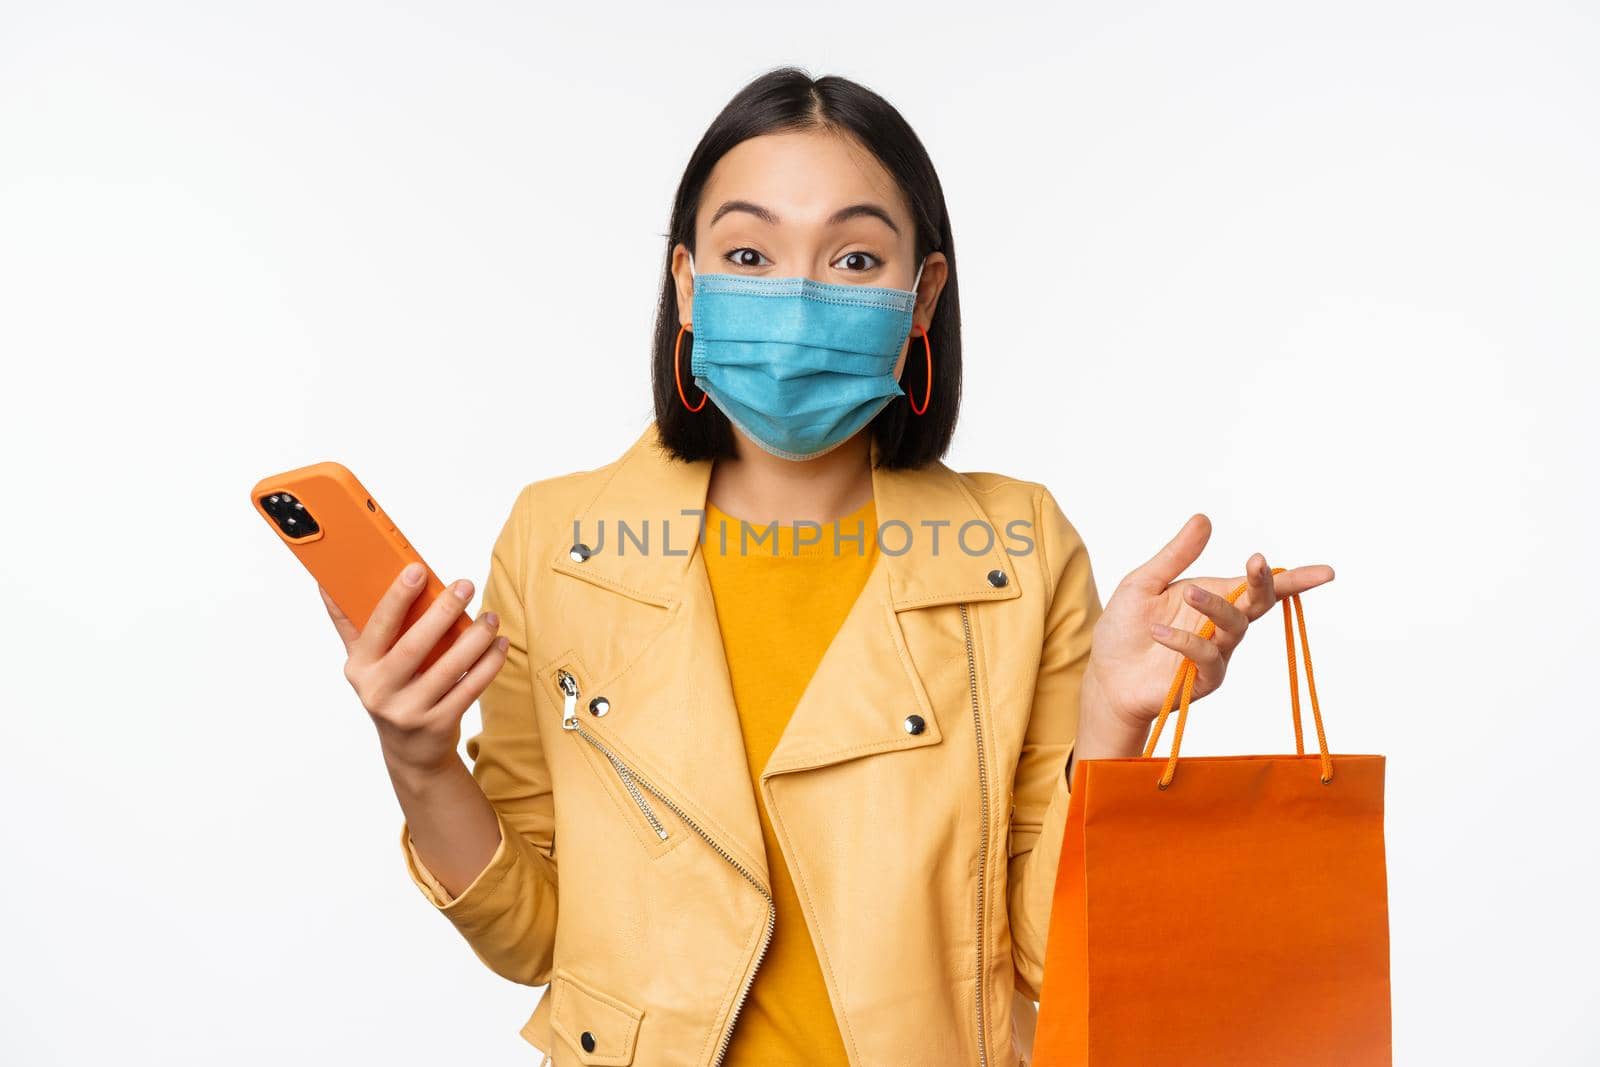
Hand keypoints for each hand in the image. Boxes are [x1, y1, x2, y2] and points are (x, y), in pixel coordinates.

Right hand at [322, 564, 507, 780]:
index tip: (417, 569)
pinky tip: (499, 644)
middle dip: (442, 612)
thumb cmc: (389, 691)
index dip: (396, 597)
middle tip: (465, 585)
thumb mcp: (364, 663)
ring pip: (449, 667)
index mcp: (359, 668)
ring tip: (490, 616)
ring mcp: (409, 712)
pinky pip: (470, 688)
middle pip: (414, 646)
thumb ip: (349, 624)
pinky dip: (488, 664)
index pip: (376, 626)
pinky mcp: (438, 725)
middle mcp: (379, 691)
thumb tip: (327, 582)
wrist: (409, 752)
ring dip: (474, 638)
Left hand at [1083, 513, 1334, 734]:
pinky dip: (1184, 640)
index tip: (1327, 572)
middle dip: (1263, 582)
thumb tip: (1203, 518)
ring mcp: (1217, 652)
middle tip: (1256, 562)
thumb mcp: (1144, 583)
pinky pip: (1207, 655)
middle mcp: (1222, 624)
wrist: (1105, 675)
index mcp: (1214, 596)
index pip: (1259, 586)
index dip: (1295, 579)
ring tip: (1187, 592)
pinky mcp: (1204, 678)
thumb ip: (1176, 555)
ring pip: (1234, 626)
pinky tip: (1158, 632)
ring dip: (1214, 606)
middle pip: (1258, 603)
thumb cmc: (1126, 629)